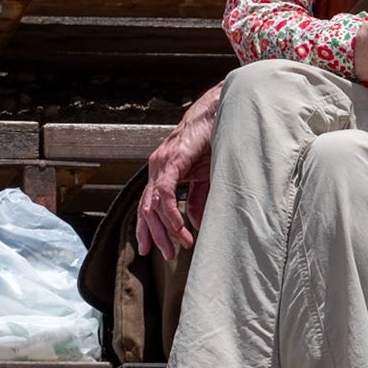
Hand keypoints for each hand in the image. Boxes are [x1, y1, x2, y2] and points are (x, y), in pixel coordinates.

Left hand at [135, 82, 222, 260]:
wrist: (221, 113)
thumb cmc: (213, 140)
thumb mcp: (205, 177)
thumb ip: (198, 199)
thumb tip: (195, 224)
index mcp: (162, 172)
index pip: (148, 206)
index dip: (147, 229)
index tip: (151, 250)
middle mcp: (156, 168)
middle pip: (146, 209)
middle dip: (155, 235)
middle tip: (167, 254)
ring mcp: (161, 163)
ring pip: (154, 204)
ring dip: (165, 229)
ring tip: (179, 244)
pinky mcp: (172, 160)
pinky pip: (164, 193)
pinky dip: (171, 213)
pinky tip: (179, 227)